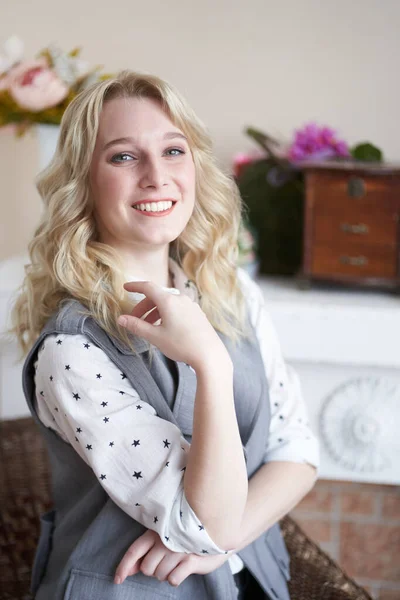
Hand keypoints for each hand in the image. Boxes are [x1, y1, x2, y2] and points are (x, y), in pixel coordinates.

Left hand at [114, 529, 230, 586]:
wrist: (216, 532)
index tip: (117, 580)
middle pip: (146, 568)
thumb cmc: (185, 538)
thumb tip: (127, 570)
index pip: (134, 550)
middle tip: (167, 561)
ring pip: (160, 575)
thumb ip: (146, 554)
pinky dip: (176, 578)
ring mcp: (177, 549)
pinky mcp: (190, 559)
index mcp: (156, 532)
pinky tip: (183, 568)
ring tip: (177, 562)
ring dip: (166, 574)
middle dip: (153, 570)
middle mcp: (165, 539)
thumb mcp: (164, 541)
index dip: (123, 566)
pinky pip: (173, 580)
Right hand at [118, 281, 230, 370]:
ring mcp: (191, 305)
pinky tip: (165, 327)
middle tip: (134, 320)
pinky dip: (167, 314)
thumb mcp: (155, 337)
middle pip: (157, 297)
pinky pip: (178, 308)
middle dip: (143, 307)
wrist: (209, 354)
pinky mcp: (198, 313)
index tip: (125, 287)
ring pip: (168, 304)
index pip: (148, 287)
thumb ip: (137, 326)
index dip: (135, 286)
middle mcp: (181, 299)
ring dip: (155, 312)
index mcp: (169, 301)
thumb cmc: (181, 345)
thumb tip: (121, 319)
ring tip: (148, 327)